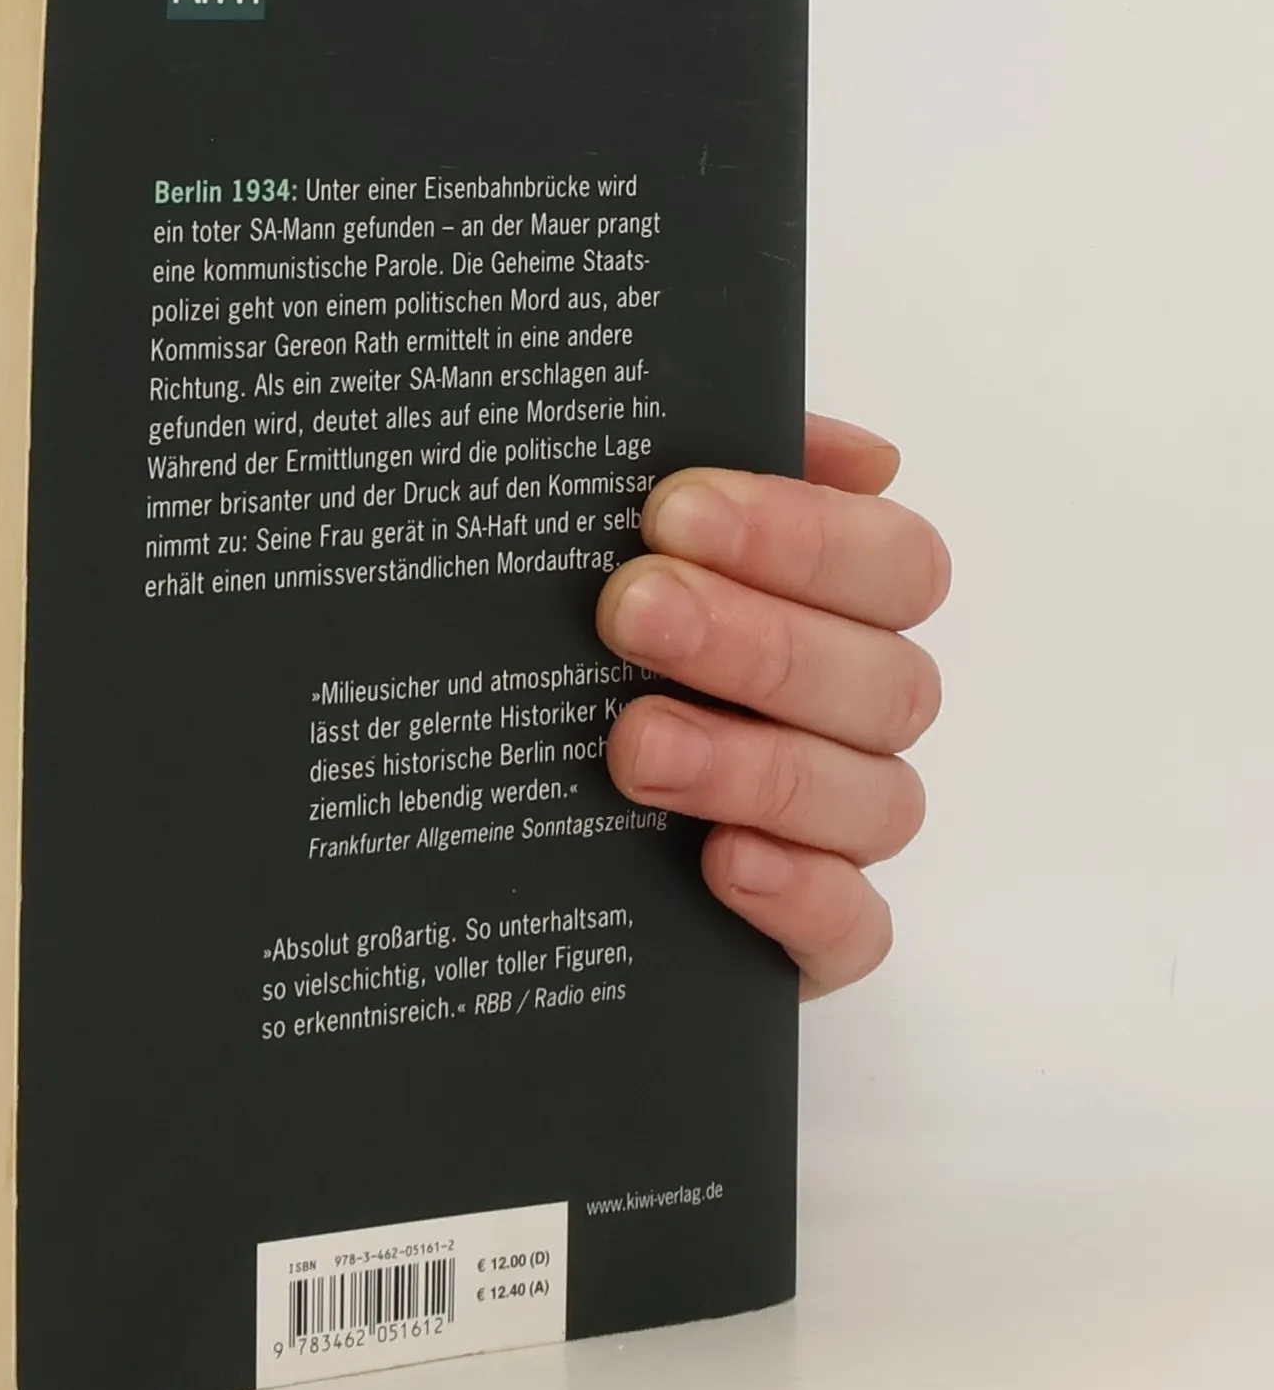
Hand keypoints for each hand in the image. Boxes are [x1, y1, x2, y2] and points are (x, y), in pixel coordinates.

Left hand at [594, 414, 948, 997]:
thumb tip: (855, 451)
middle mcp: (855, 720)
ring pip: (873, 800)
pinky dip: (801, 895)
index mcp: (840, 614)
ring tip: (636, 743)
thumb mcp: (610, 549)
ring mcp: (838, 834)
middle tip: (632, 613)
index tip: (672, 512)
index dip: (802, 533)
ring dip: (757, 764)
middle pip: (884, 679)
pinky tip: (723, 863)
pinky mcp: (810, 938)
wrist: (498, 822)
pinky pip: (855, 929)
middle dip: (757, 640)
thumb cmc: (579, 653)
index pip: (891, 562)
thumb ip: (700, 474)